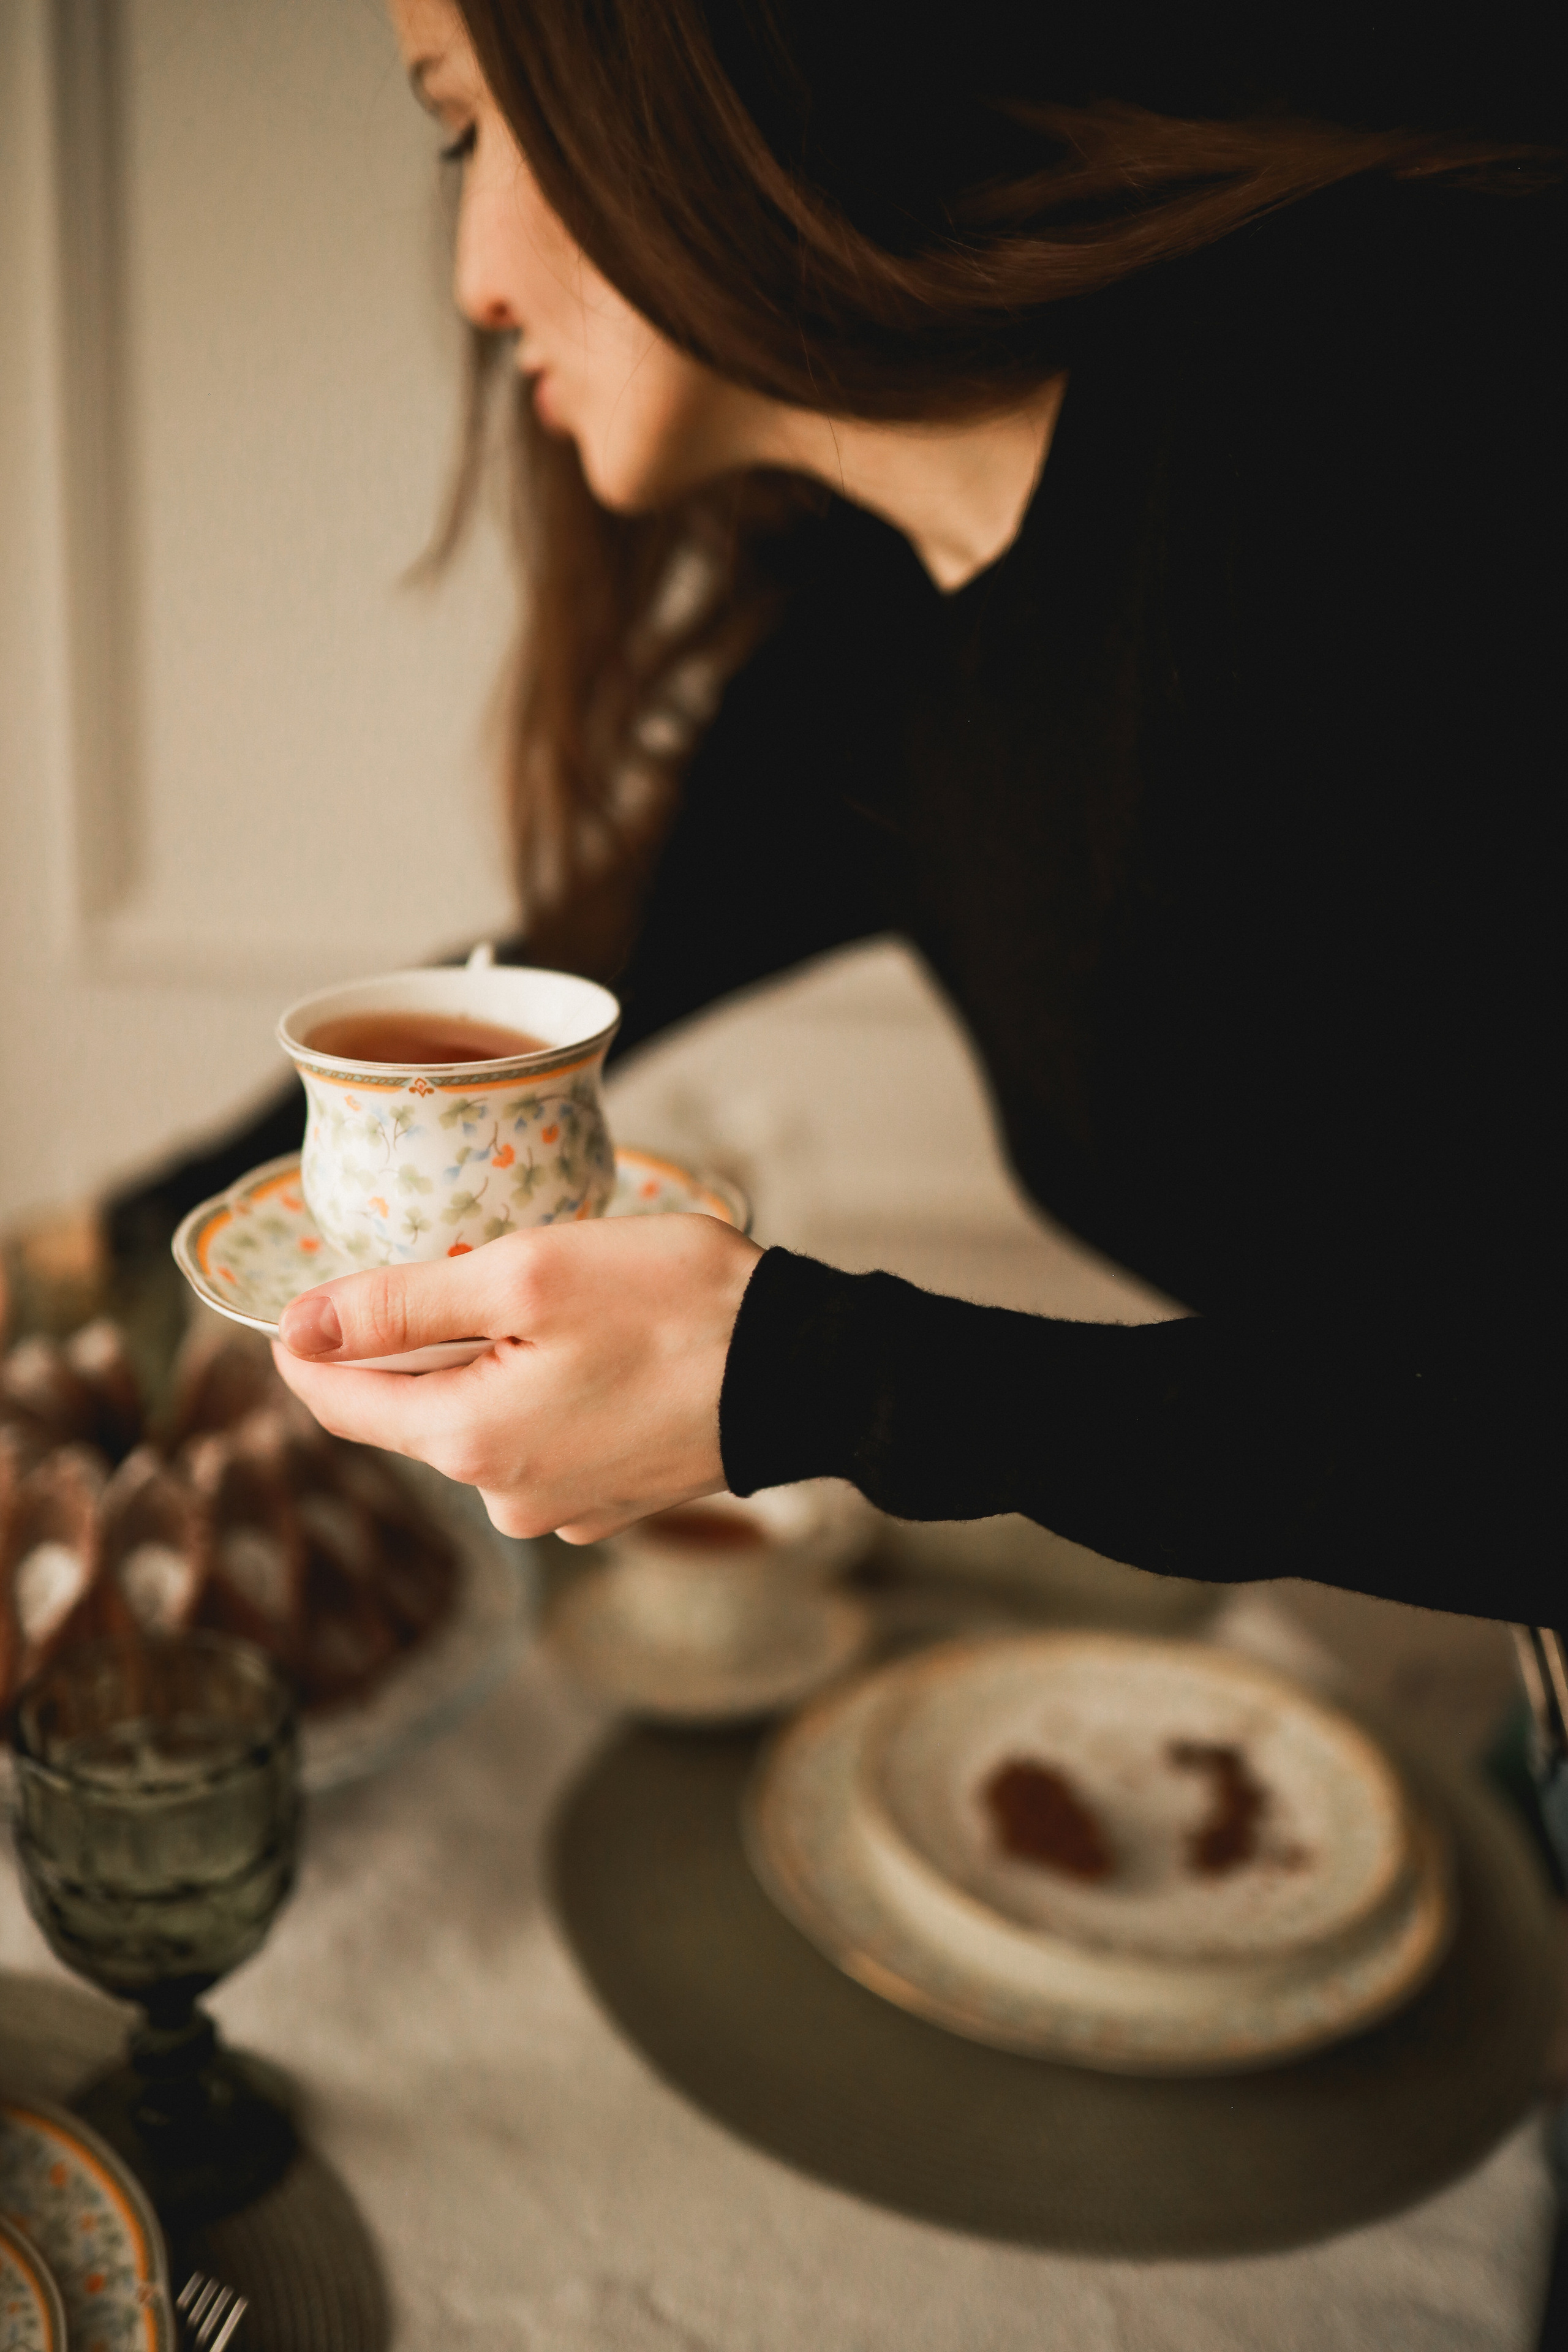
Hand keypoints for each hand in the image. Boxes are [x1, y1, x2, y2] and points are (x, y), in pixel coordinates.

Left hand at [271, 1214, 762, 1541]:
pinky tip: (599, 1351)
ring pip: (482, 1424)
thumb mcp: (526, 1274)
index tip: (306, 1296)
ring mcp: (563, 1510)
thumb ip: (403, 1305)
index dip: (309, 1344)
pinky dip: (547, 1392)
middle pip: (413, 1412)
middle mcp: (506, 1498)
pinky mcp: (611, 1502)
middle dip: (425, 1343)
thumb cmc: (677, 1307)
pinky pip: (542, 1442)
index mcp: (471, 1441)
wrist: (808, 1369)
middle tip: (475, 1269)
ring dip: (493, 1365)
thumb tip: (302, 1328)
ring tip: (559, 1306)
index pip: (341, 1403)